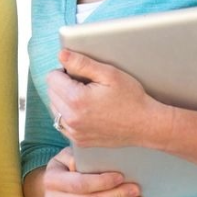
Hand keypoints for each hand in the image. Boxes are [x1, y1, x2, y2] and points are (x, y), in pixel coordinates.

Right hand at [44, 147, 143, 196]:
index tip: (121, 176)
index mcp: (51, 180)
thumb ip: (78, 156)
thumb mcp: (66, 155)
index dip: (102, 182)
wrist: (53, 189)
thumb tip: (94, 159)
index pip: (80, 184)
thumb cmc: (65, 167)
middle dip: (116, 196)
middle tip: (135, 189)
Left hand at [48, 49, 165, 147]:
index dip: (64, 70)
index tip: (79, 73)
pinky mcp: (79, 141)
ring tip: (86, 97)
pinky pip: (61, 123)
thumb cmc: (130, 98)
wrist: (145, 125)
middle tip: (85, 84)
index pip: (51, 78)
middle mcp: (71, 119)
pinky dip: (68, 114)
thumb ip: (81, 63)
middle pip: (50, 92)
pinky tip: (85, 110)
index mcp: (76, 100)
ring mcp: (74, 133)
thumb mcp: (108, 74)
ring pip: (54, 108)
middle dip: (63, 84)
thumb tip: (61, 55)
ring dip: (63, 99)